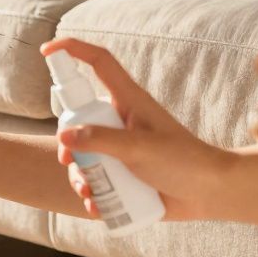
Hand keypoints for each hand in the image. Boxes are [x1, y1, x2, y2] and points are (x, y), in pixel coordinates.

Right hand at [41, 39, 236, 221]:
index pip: (98, 63)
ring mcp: (119, 148)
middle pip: (77, 119)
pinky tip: (97, 206)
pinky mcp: (121, 173)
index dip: (72, 50)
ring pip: (82, 154)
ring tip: (88, 191)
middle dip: (67, 143)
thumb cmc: (184, 162)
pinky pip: (94, 179)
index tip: (46, 50)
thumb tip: (64, 136)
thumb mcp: (140, 148)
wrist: (212, 194)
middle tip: (68, 161)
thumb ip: (101, 140)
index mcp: (127, 101)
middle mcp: (119, 121)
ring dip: (78, 176)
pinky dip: (91, 194)